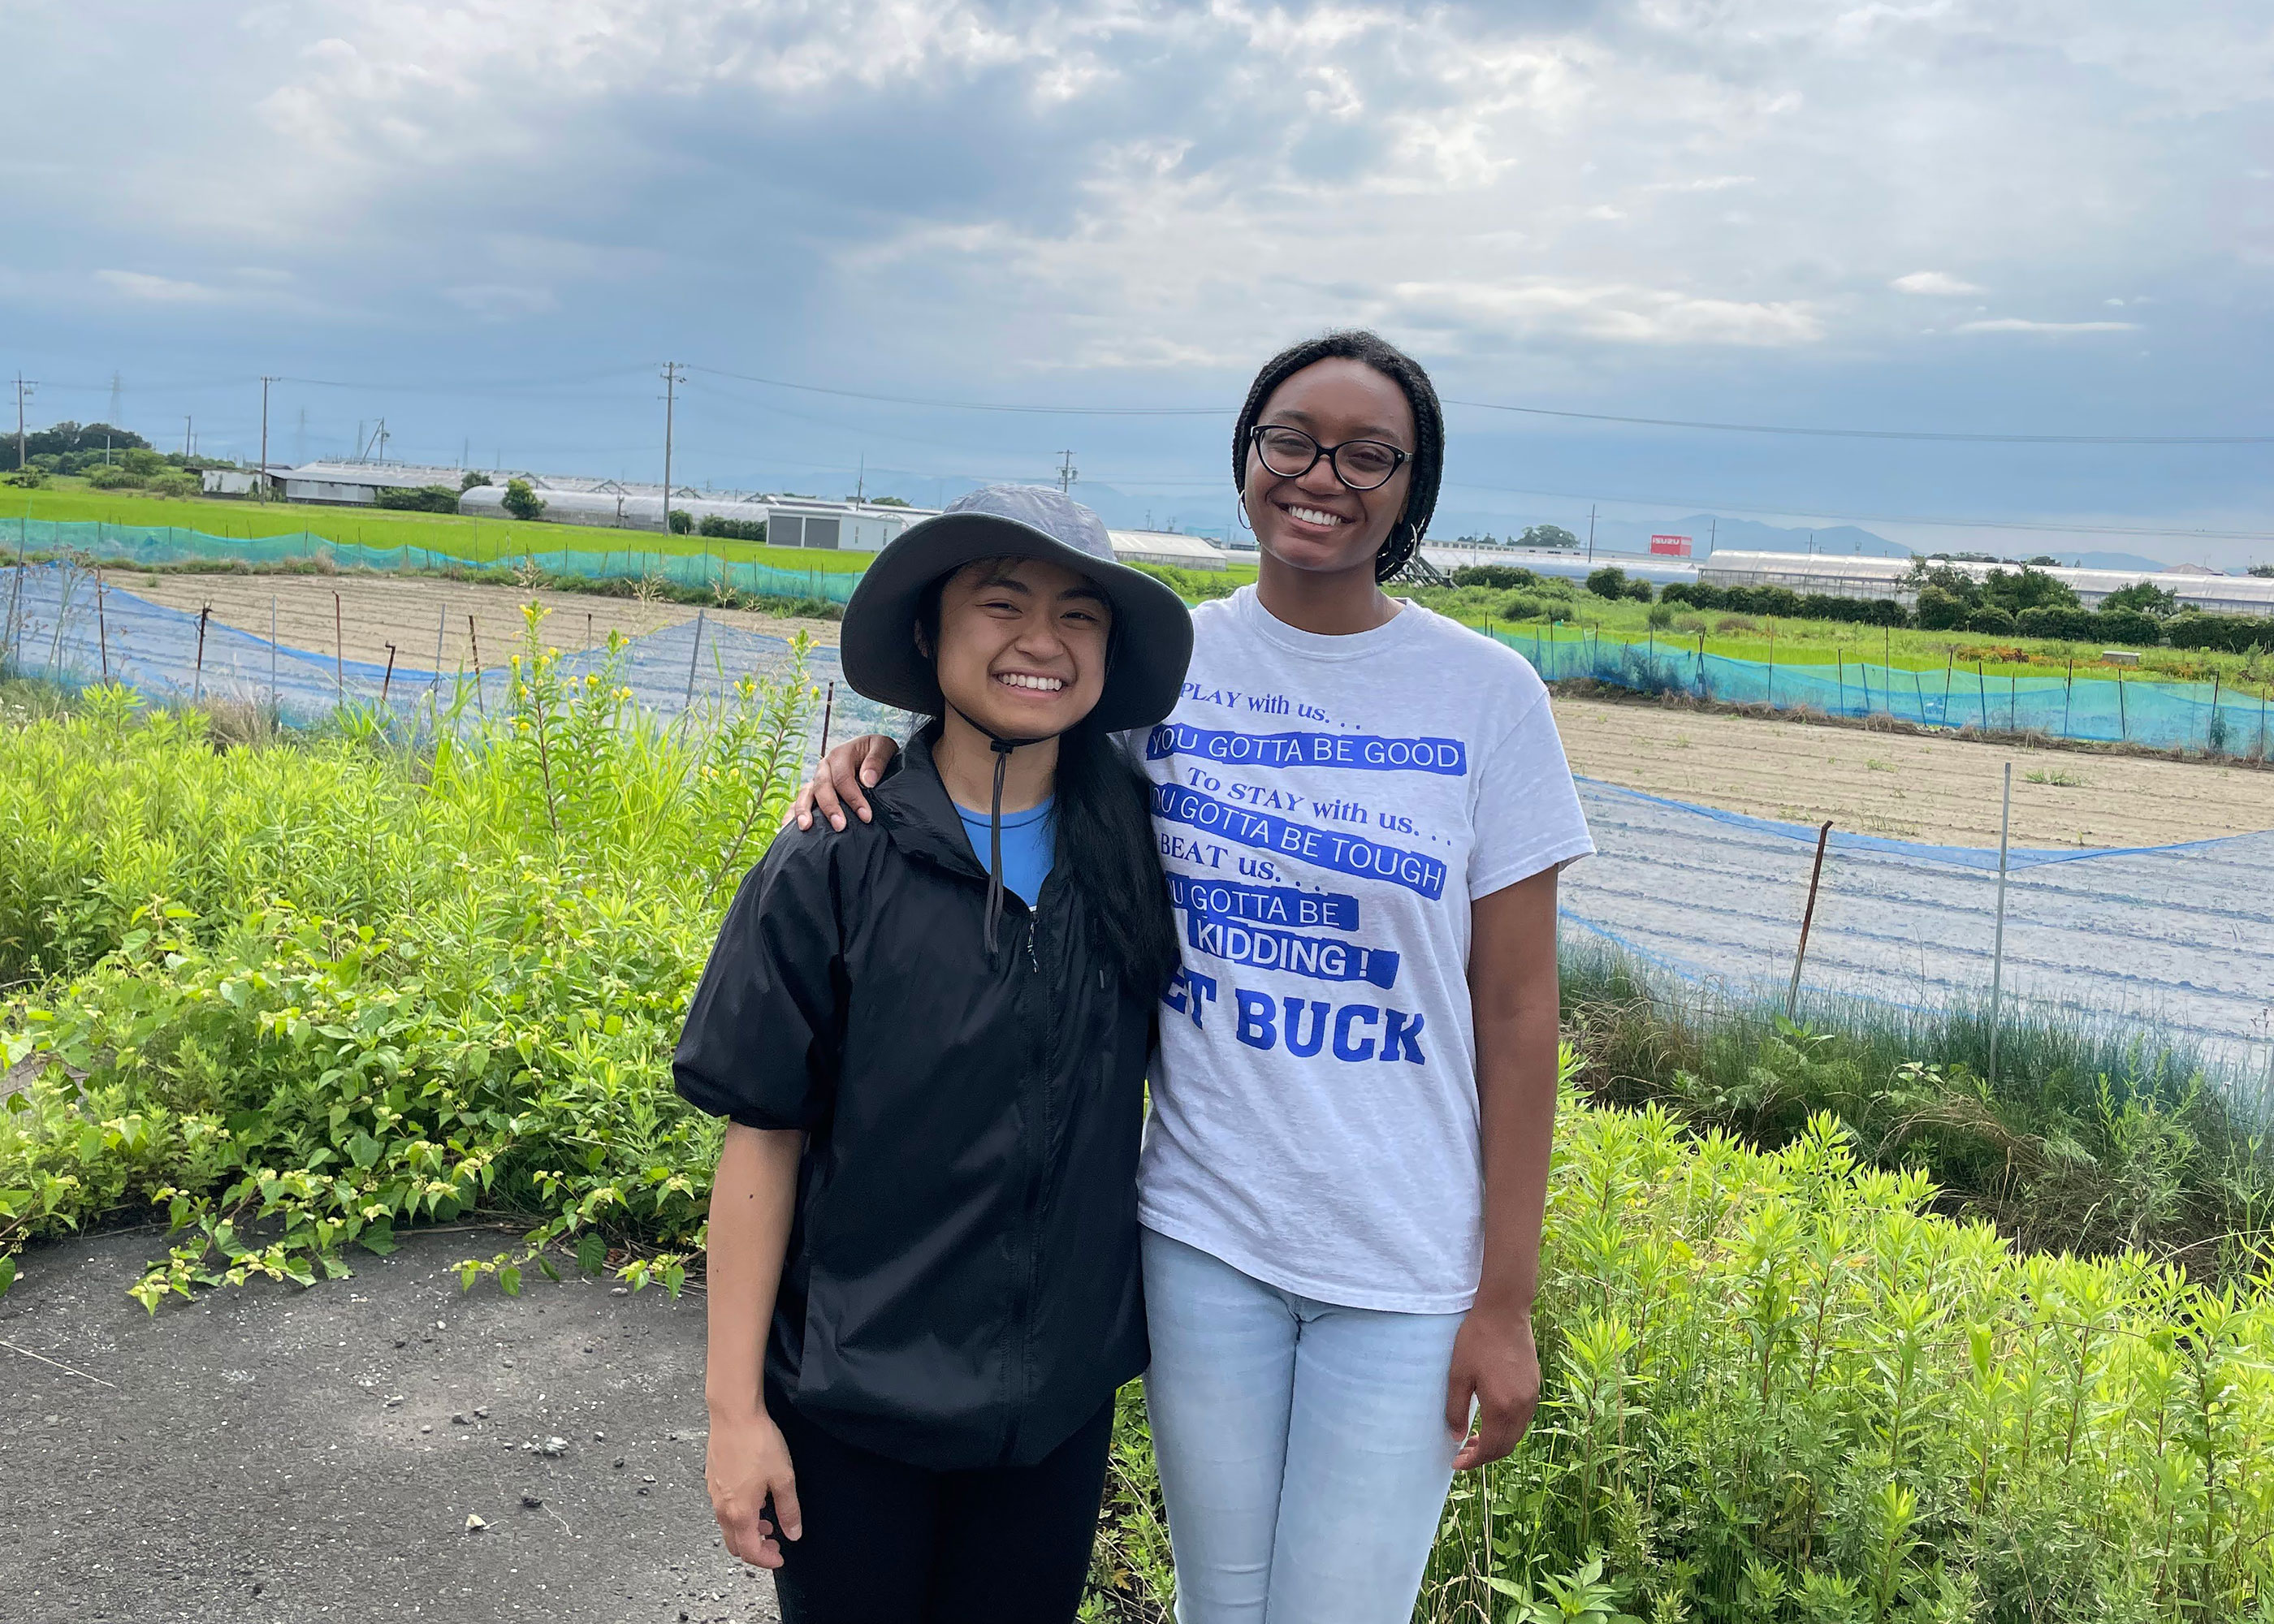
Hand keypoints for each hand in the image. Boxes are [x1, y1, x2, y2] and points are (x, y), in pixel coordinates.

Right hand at [706, 1407, 801, 1568]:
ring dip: (747, 1530)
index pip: (749, 1551)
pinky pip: (723, 1508)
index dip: (766, 1560)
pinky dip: (738, 1514)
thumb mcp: (783, 1478)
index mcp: (739, 1512)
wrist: (734, 1415)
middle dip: (755, 1549)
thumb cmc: (758, 1443)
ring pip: (727, 1526)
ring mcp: (714, 1494)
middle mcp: (722, 1507)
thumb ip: (788, 1510)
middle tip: (774, 1542)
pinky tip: (754, 1498)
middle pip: (734, 1544)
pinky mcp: (712, 1480)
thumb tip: (793, 1533)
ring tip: (768, 1518)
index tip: (780, 1557)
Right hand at [790, 734, 898, 830]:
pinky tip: (787, 828)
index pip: (843, 777)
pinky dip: (792, 813)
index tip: (866, 816)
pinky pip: (799, 802)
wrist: (871, 752)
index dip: (853, 798)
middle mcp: (824, 767)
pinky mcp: (814, 792)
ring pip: (805, 794)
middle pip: (821, 787)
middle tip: (840, 827)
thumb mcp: (883, 747)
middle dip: (830, 807)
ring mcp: (816, 780)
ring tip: (805, 828)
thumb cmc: (877, 751)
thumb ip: (877, 760)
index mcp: (840, 754)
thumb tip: (868, 781)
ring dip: (803, 811)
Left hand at [1444, 1300, 1540, 1470]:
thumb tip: (1457, 1437)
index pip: (1490, 1448)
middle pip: (1506, 1446)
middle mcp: (1522, 1406)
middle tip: (1463, 1454)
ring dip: (1497, 1442)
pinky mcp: (1534, 1385)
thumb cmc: (1477, 1340)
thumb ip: (1456, 1410)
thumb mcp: (1458, 1375)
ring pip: (1516, 1433)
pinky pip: (1522, 1418)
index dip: (1473, 1461)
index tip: (1456, 1463)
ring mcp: (1531, 1396)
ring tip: (1474, 1438)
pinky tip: (1491, 1418)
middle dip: (1485, 1456)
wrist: (1505, 1312)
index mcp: (1502, 1407)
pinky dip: (1507, 1428)